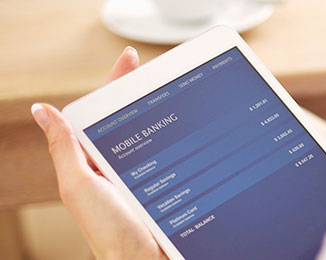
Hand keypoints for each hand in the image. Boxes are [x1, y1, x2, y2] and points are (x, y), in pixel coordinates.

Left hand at [33, 47, 325, 258]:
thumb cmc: (110, 237)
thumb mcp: (81, 187)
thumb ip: (66, 150)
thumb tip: (45, 111)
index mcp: (107, 167)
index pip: (114, 115)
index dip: (121, 85)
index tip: (134, 61)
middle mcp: (136, 173)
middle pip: (150, 124)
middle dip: (163, 98)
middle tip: (175, 77)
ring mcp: (166, 185)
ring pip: (179, 145)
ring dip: (193, 126)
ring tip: (203, 106)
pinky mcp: (189, 197)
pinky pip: (200, 169)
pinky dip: (212, 154)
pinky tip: (221, 143)